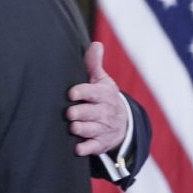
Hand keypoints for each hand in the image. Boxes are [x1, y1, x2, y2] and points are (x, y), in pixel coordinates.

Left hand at [67, 41, 127, 155]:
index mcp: (104, 95)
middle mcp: (105, 112)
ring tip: (73, 127)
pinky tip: (77, 147)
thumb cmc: (104, 97)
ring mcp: (103, 128)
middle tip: (70, 112)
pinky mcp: (100, 143)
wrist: (122, 122)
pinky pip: (94, 148)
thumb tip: (95, 44)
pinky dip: (86, 148)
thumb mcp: (101, 81)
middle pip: (93, 113)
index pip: (94, 93)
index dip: (83, 92)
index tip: (71, 93)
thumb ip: (94, 65)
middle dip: (81, 113)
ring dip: (82, 129)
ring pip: (92, 130)